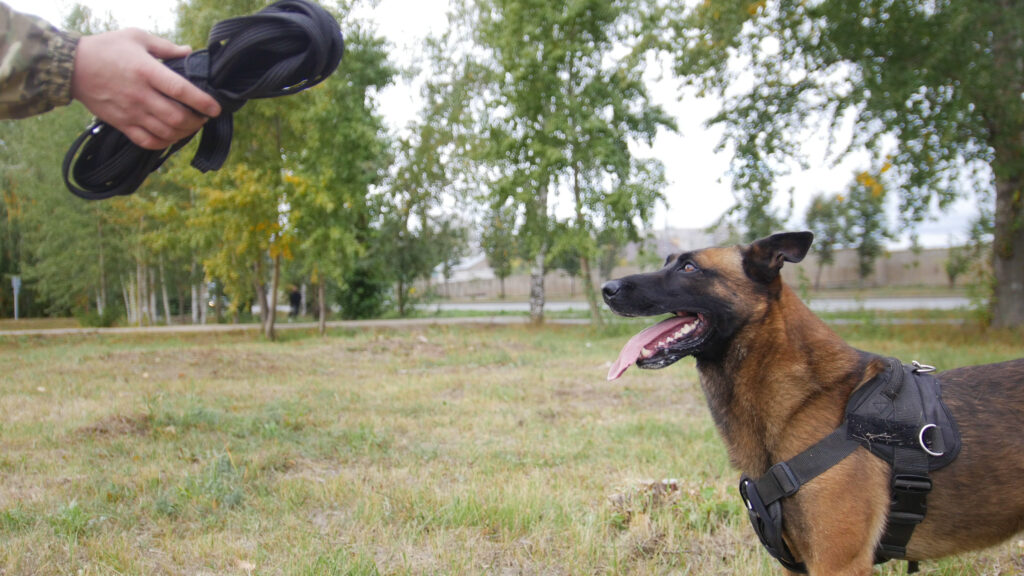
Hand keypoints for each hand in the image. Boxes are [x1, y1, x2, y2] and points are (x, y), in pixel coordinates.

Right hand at [71, 28, 221, 149]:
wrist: (71, 66)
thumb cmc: (106, 48)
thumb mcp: (136, 37)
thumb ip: (165, 46)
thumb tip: (189, 52)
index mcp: (146, 71)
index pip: (181, 90)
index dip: (202, 101)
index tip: (216, 108)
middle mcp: (140, 95)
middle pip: (177, 117)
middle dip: (197, 121)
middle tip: (203, 116)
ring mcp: (131, 112)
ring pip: (166, 132)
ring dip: (184, 132)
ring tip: (191, 125)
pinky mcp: (121, 124)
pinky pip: (147, 142)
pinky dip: (164, 143)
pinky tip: (171, 136)